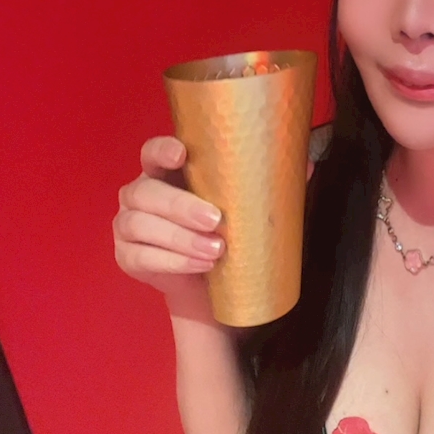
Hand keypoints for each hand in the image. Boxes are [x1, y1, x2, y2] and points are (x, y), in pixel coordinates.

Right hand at [113, 136, 316, 300]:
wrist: (211, 284)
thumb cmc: (226, 233)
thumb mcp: (247, 208)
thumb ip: (270, 186)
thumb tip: (306, 165)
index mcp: (165, 172)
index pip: (152, 152)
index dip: (162, 150)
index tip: (183, 154)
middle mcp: (139, 193)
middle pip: (146, 193)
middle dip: (180, 206)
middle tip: (216, 220)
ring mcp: (127, 226)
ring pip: (141, 226)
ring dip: (180, 239)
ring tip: (216, 250)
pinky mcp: (127, 257)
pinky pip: (142, 257)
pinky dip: (173, 262)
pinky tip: (201, 265)